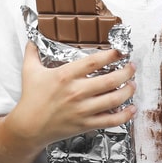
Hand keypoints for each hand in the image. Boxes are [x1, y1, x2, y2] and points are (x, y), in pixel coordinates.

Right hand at [5, 42, 135, 149]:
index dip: (111, 55)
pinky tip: (131, 108)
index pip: (94, 62)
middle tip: (131, 67)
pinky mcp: (86, 124)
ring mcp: (83, 110)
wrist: (28, 127)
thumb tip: (32, 36)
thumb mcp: (29, 71)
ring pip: (114, 99)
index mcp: (65, 75)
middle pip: (110, 80)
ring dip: (128, 91)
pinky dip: (125, 115)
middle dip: (126, 72)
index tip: (121, 51)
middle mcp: (76, 92)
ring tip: (132, 84)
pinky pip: (111, 121)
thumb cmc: (30, 97)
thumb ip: (32, 52)